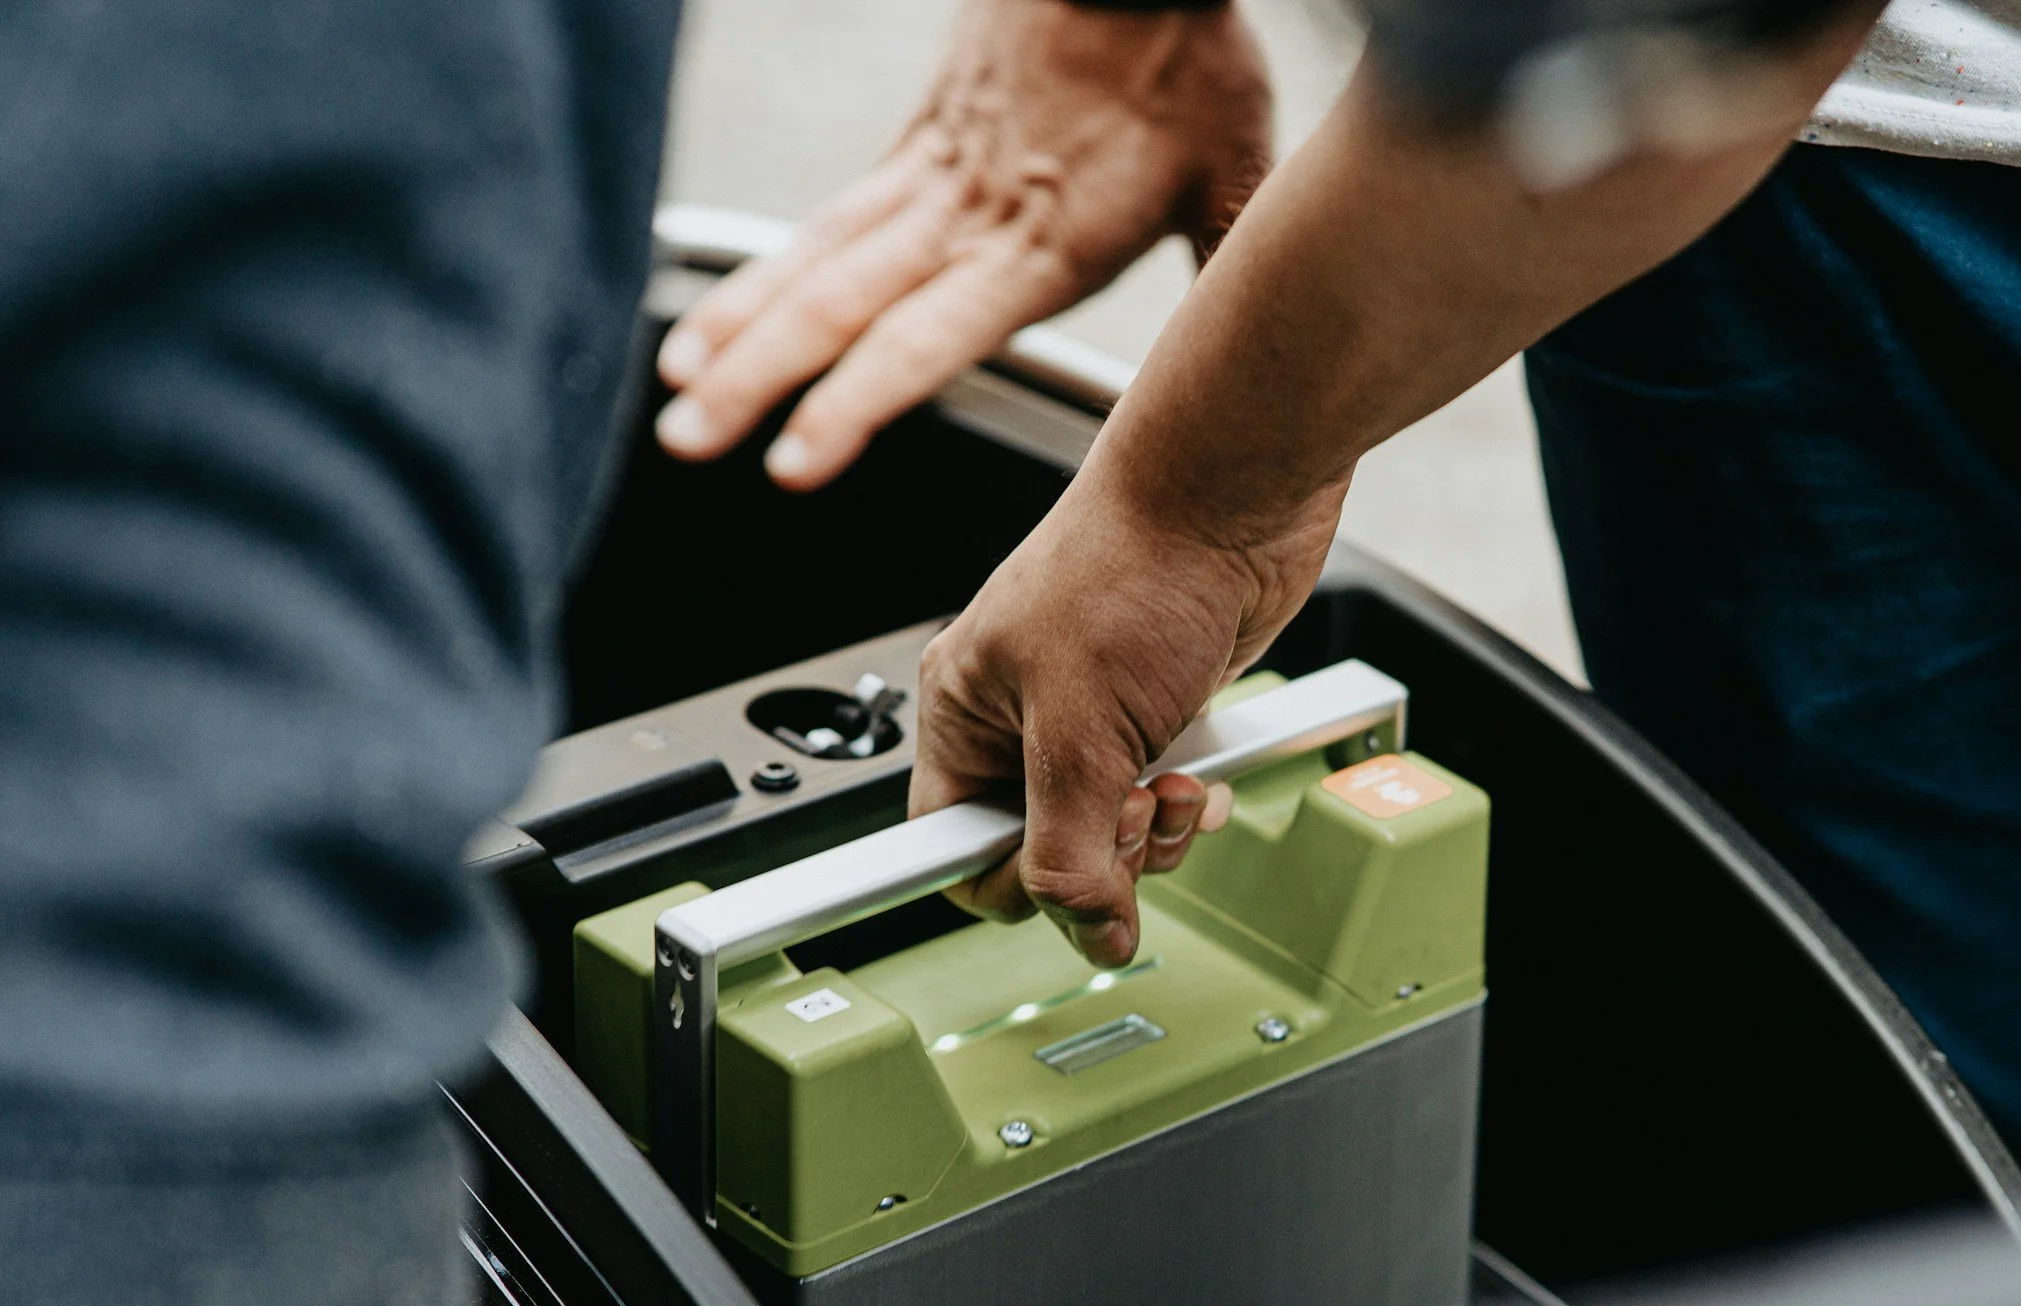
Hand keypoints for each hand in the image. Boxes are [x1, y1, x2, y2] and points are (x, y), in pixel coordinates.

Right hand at [652, 0, 1269, 488]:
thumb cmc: (1187, 58)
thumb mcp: (1236, 177)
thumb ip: (1233, 273)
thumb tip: (1271, 365)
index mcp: (1045, 242)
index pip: (925, 336)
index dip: (856, 401)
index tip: (795, 460)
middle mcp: (971, 215)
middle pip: (843, 306)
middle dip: (760, 383)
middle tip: (686, 441)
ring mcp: (934, 176)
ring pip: (816, 261)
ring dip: (741, 331)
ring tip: (677, 393)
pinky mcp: (919, 146)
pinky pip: (828, 220)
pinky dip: (764, 273)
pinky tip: (717, 316)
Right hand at [909, 465, 1343, 965]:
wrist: (1233, 494)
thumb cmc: (1138, 565)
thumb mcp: (1082, 732)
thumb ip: (1071, 849)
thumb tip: (1086, 932)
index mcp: (963, 711)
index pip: (950, 846)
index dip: (1008, 882)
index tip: (1060, 891)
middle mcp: (1019, 715)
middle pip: (1040, 850)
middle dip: (1101, 853)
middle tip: (1134, 812)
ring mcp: (1092, 714)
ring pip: (1107, 832)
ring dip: (1153, 834)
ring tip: (1174, 788)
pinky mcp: (1157, 710)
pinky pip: (1160, 797)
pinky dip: (1187, 803)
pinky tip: (1202, 775)